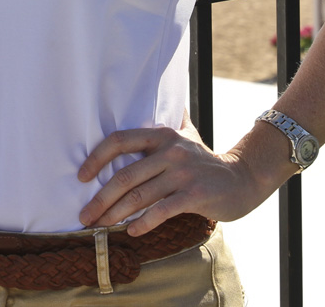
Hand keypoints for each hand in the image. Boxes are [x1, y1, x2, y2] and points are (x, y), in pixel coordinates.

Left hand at [77, 116, 267, 235]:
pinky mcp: (195, 195)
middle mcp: (170, 151)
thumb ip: (167, 120)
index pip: (120, 140)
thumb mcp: (185, 134)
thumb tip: (152, 93)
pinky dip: (143, 223)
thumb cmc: (205, 160)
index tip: (81, 176)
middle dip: (100, 198)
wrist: (243, 179)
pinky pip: (161, 211)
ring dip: (115, 214)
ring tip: (99, 226)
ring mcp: (183, 174)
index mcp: (161, 135)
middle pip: (125, 174)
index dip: (96, 157)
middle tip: (84, 215)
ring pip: (139, 196)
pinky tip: (130, 231)